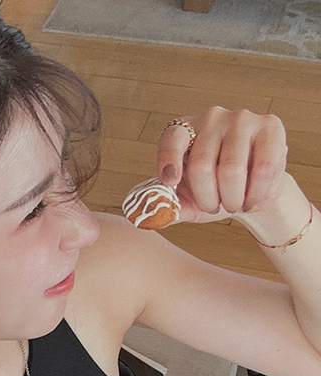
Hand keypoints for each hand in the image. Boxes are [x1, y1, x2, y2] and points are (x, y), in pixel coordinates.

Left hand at [156, 106, 288, 223]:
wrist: (253, 191)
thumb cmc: (215, 193)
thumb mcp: (188, 203)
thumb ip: (168, 207)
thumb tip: (144, 219)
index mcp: (184, 130)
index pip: (171, 139)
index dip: (169, 161)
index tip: (171, 183)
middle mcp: (211, 118)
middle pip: (201, 164)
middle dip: (207, 198)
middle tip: (213, 206)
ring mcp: (242, 119)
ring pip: (231, 169)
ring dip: (232, 199)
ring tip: (234, 203)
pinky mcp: (270, 126)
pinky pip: (261, 167)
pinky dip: (254, 193)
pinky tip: (251, 198)